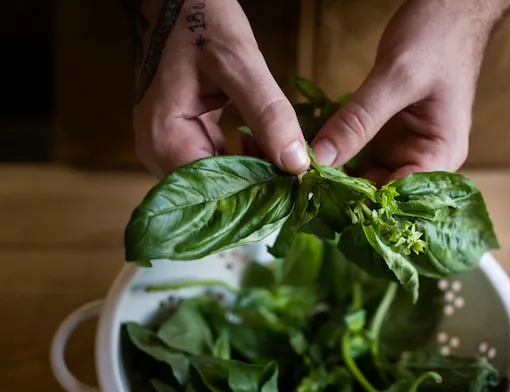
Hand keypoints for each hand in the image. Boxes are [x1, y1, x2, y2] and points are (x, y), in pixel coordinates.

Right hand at [132, 0, 308, 178]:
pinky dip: (241, 160)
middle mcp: (158, 150)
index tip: (292, 191)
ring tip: (284, 163)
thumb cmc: (200, 22)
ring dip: (250, 174)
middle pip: (211, 191)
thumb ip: (268, 114)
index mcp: (165, 137)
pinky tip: (262, 147)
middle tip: (293, 179)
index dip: (253, 195)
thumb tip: (295, 164)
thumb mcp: (239, 62)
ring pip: (215, 179)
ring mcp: (166, 144)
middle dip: (254, 187)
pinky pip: (213, 162)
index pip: (211, 191)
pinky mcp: (180, 136)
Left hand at [310, 0, 509, 184]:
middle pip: (379, 194)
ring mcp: (402, 148)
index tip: (320, 202)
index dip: (361, 206)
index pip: (399, 199)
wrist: (449, 10)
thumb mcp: (396, 79)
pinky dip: (335, 158)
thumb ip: (358, 120)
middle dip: (341, 196)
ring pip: (363, 178)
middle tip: (300, 193)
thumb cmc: (438, 40)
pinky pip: (357, 157)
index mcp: (439, 155)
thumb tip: (320, 158)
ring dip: (334, 180)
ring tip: (299, 181)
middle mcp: (422, 159)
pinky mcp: (385, 136)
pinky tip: (309, 160)